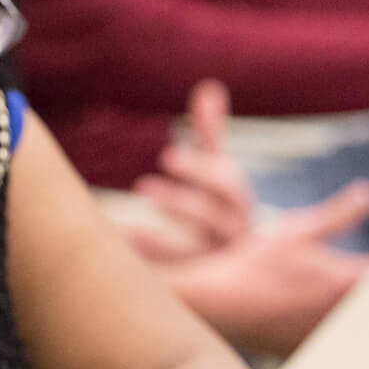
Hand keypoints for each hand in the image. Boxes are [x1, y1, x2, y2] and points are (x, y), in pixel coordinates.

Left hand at [128, 80, 253, 261]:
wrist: (246, 267)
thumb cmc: (221, 205)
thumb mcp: (219, 170)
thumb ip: (211, 134)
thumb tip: (208, 87)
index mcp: (238, 201)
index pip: (228, 184)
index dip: (200, 170)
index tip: (168, 157)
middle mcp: (233, 232)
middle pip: (214, 218)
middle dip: (180, 202)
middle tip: (142, 187)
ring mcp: (216, 261)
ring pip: (195, 252)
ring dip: (162, 242)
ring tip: (125, 232)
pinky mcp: (199, 282)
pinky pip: (177, 277)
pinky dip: (150, 265)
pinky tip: (123, 250)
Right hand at [163, 180, 368, 356]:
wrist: (214, 302)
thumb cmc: (251, 266)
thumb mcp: (297, 230)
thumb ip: (340, 214)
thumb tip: (366, 195)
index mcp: (346, 282)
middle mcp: (340, 314)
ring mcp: (321, 336)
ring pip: (353, 327)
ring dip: (354, 314)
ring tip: (342, 301)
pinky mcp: (301, 350)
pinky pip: (326, 342)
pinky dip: (327, 332)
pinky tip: (313, 321)